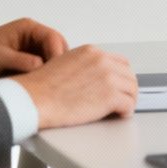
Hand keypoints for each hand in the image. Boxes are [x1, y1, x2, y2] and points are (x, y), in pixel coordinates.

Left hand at [0, 18, 69, 82]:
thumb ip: (20, 61)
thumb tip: (41, 65)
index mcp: (27, 28)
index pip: (52, 38)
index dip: (57, 54)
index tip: (57, 72)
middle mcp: (33, 36)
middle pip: (57, 47)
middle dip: (59, 63)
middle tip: (56, 82)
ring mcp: (32, 48)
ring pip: (53, 58)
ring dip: (52, 70)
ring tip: (50, 86)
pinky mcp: (29, 61)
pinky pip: (44, 67)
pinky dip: (45, 76)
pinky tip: (42, 87)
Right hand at [10, 44, 138, 129]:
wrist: (34, 98)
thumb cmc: (42, 87)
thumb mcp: (64, 63)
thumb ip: (82, 67)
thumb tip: (92, 78)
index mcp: (91, 52)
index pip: (119, 62)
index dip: (121, 76)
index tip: (119, 85)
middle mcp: (102, 61)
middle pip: (128, 75)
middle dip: (127, 88)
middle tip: (123, 99)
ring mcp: (108, 78)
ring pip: (132, 89)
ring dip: (128, 100)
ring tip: (121, 109)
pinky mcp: (110, 96)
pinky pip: (128, 105)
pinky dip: (126, 112)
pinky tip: (119, 115)